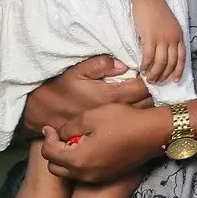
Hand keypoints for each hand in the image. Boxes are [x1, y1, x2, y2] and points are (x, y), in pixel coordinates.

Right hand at [22, 56, 149, 137]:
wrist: (42, 113)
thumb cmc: (60, 89)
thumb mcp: (76, 71)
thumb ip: (100, 65)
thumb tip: (123, 64)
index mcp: (109, 95)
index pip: (142, 88)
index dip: (150, 80)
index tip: (150, 74)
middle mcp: (113, 112)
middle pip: (146, 103)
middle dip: (153, 92)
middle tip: (154, 83)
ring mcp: (111, 125)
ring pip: (140, 115)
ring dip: (147, 105)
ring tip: (147, 95)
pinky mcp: (107, 133)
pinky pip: (128, 124)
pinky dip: (136, 116)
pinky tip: (135, 109)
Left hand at [41, 104, 167, 183]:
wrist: (153, 134)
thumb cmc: (122, 122)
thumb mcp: (91, 117)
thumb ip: (68, 127)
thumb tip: (59, 134)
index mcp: (77, 159)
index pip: (48, 152)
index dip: (48, 137)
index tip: (52, 127)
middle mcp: (84, 174)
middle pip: (54, 167)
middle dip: (54, 151)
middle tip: (63, 136)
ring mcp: (96, 178)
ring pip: (68, 172)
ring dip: (66, 158)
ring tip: (77, 141)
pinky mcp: (106, 177)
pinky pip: (83, 173)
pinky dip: (80, 163)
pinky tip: (91, 147)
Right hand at [131, 0, 185, 85]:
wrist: (149, 0)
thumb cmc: (158, 12)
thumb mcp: (171, 26)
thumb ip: (171, 39)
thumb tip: (165, 53)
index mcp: (179, 37)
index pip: (182, 58)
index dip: (178, 71)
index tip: (175, 80)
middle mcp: (173, 39)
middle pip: (171, 63)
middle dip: (164, 75)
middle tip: (157, 82)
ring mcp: (162, 39)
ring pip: (160, 62)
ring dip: (155, 73)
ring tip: (149, 79)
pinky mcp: (150, 38)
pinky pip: (148, 56)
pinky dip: (146, 65)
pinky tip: (142, 69)